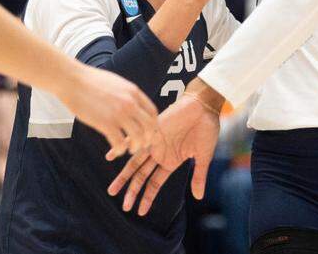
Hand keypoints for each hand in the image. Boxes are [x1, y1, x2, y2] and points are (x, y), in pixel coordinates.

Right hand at [56, 64, 165, 159]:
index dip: (152, 125)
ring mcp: (118, 114)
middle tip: (142, 144)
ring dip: (136, 146)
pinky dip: (120, 150)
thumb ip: (127, 94)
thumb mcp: (117, 83)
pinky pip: (119, 142)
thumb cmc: (91, 81)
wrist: (72, 80)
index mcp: (134, 92)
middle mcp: (130, 103)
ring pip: (137, 137)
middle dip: (148, 138)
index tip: (147, 132)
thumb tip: (133, 103)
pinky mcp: (105, 123)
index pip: (153, 113)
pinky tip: (117, 150)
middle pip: (149, 126)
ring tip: (130, 149)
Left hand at [107, 88, 220, 214]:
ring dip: (124, 177)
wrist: (204, 105)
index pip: (155, 183)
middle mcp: (159, 153)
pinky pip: (132, 139)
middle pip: (141, 176)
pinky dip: (121, 147)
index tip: (140, 211)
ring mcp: (154, 142)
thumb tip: (198, 197)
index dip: (147, 197)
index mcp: (171, 161)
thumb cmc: (206, 128)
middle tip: (124, 206)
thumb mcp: (203, 156)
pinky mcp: (151, 129)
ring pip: (135, 162)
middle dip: (132, 191)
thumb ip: (199, 176)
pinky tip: (110, 156)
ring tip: (113, 190)